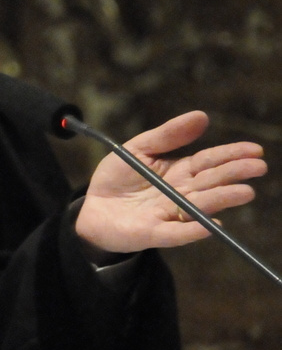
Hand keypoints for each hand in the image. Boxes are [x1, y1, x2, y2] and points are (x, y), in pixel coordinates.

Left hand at [75, 110, 266, 253]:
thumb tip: (201, 115)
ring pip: (199, 207)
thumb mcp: (138, 149)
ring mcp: (170, 215)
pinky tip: (210, 225)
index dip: (231, 155)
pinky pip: (176, 234)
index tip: (255, 150)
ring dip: (221, 200)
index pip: (209, 162)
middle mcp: (181, 194)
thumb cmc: (118, 178)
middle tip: (257, 167)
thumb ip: (167, 135)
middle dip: (234, 174)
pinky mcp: (154, 233)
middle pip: (210, 183)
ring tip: (244, 192)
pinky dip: (192, 231)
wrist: (92, 208)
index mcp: (180, 172)